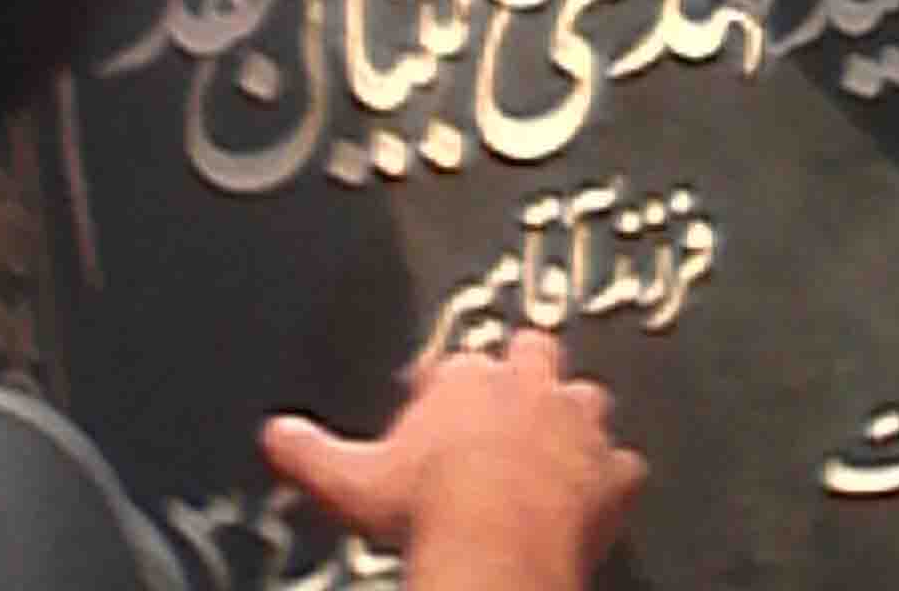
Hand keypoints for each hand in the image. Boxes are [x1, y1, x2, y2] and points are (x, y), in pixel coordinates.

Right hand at [261, 331, 644, 590]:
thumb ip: (311, 451)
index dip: (446, 386)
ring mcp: (577, 424)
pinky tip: (599, 498)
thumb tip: (275, 435)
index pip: (457, 364)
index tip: (436, 404)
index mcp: (467, 378)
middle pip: (535, 355)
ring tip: (557, 448)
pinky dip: (612, 481)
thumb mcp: (351, 477)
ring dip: (575, 420)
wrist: (492, 542)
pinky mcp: (610, 471)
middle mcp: (528, 384)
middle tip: (509, 407)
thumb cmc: (426, 505)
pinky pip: (623, 467)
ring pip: (587, 399)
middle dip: (525, 374)